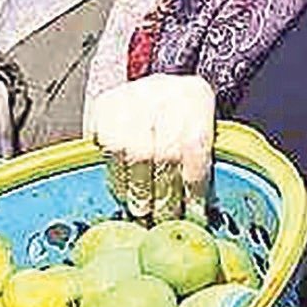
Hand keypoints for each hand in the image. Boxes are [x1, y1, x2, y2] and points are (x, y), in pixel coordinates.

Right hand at [83, 73, 215, 222]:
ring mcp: (131, 98)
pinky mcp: (105, 108)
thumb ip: (201, 159)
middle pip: (165, 150)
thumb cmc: (177, 118)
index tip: (193, 211)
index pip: (196, 143)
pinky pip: (109, 150)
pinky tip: (123, 188)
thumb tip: (200, 204)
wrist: (150, 91)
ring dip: (138, 188)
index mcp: (194, 95)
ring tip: (142, 208)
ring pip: (135, 153)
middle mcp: (163, 91)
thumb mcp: (198, 128)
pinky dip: (118, 176)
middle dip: (165, 192)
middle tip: (165, 216)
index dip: (193, 182)